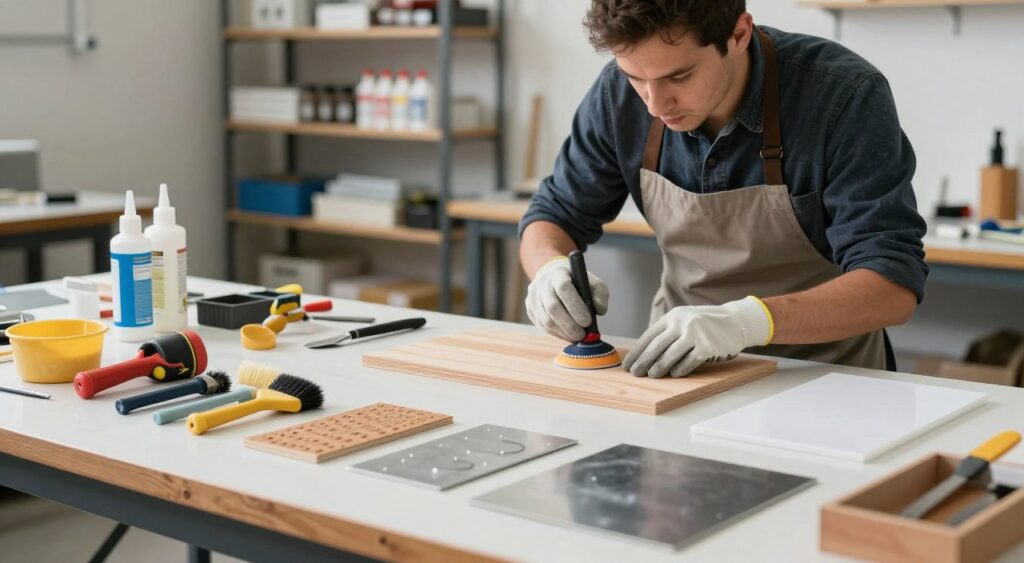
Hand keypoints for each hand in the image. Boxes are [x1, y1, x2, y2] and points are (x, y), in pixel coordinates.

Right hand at [525, 256, 608, 341]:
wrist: (552, 276)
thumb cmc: (576, 280)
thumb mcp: (591, 281)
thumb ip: (600, 294)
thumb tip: (600, 311)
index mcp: (558, 274)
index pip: (564, 288)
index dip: (575, 307)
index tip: (587, 322)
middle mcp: (542, 284)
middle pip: (553, 308)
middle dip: (570, 325)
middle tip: (583, 336)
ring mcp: (533, 297)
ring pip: (546, 321)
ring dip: (564, 332)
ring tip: (577, 337)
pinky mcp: (530, 309)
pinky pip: (542, 326)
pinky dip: (557, 334)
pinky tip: (568, 335)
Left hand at [622, 296, 771, 377]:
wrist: (736, 321)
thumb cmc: (706, 324)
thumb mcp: (685, 320)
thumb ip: (668, 332)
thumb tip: (645, 354)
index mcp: (673, 317)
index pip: (649, 336)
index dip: (637, 352)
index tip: (628, 364)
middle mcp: (682, 323)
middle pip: (656, 346)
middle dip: (643, 362)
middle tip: (635, 373)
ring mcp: (695, 334)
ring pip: (670, 355)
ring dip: (659, 368)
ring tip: (652, 376)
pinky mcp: (707, 347)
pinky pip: (688, 362)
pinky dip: (679, 370)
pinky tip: (673, 375)